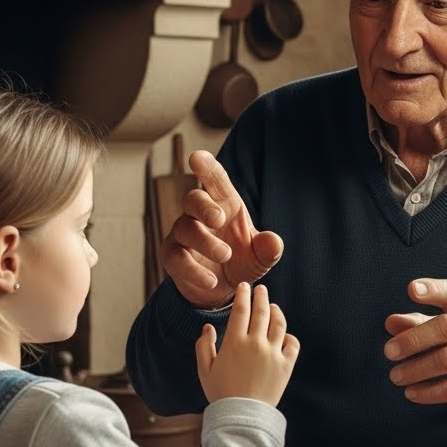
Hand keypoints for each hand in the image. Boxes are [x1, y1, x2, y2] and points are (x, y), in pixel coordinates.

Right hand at [161, 150, 284, 308]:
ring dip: (205, 241)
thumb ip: (268, 249)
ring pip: (185, 228)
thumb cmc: (242, 261)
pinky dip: (194, 270)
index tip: (197, 157)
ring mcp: (183, 234)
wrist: (223, 290)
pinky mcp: (172, 256)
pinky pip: (177, 259)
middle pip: (193, 199)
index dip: (206, 167)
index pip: (214, 181)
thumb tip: (274, 241)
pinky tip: (211, 280)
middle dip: (204, 206)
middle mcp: (199, 215)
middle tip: (219, 219)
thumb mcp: (261, 257)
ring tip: (225, 255)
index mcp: (224, 204)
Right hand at [195, 282, 299, 406]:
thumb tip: (208, 327)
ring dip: (276, 312)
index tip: (244, 287)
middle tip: (260, 289)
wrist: (242, 416)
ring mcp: (273, 354)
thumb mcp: (205, 370)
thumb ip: (203, 346)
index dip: (243, 295)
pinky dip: (289, 336)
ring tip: (272, 307)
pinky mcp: (286, 365)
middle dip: (261, 296)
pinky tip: (283, 334)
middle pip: (262, 311)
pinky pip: (292, 344)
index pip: (241, 309)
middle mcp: (256, 344)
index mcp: (235, 342)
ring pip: (279, 324)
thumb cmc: (221, 393)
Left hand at [383, 279, 446, 413]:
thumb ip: (419, 322)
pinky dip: (429, 392)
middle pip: (446, 328)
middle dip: (413, 339)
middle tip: (389, 351)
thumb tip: (391, 322)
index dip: (434, 290)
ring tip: (396, 376)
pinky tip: (411, 393)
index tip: (411, 290)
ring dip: (416, 369)